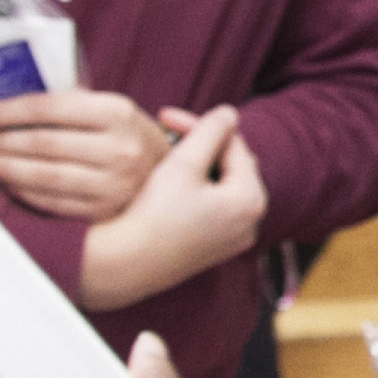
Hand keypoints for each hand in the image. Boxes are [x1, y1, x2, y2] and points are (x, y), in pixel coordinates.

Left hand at [0, 88, 172, 221]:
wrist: (170, 175)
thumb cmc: (127, 136)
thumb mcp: (109, 109)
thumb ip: (68, 106)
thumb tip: (5, 107)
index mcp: (117, 112)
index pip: (47, 108)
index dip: (3, 112)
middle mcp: (119, 148)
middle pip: (41, 144)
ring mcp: (114, 184)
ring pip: (43, 176)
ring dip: (4, 168)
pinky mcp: (105, 211)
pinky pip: (52, 201)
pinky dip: (21, 192)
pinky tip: (4, 182)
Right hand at [77, 106, 265, 310]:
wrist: (127, 264)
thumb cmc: (154, 214)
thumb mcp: (183, 163)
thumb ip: (210, 131)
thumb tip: (229, 113)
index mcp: (251, 200)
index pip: (231, 144)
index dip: (199, 124)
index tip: (166, 116)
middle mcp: (250, 222)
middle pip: (230, 164)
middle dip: (200, 143)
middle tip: (166, 130)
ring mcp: (234, 238)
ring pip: (220, 184)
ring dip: (196, 163)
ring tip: (167, 152)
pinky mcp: (214, 247)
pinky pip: (212, 206)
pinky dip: (195, 188)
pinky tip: (170, 179)